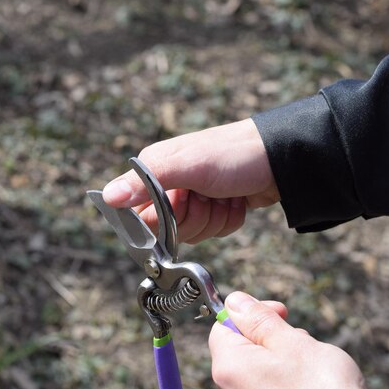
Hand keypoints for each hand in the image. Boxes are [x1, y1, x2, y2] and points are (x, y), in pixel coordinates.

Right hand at [102, 119, 279, 242]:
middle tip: (207, 195)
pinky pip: (214, 232)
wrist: (280, 158)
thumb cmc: (232, 154)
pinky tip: (235, 200)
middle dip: (194, 218)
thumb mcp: (188, 165)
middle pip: (168, 230)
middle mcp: (171, 185)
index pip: (141, 216)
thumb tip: (108, 196)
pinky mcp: (215, 208)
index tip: (182, 204)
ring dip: (215, 219)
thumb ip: (146, 181)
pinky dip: (229, 220)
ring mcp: (194, 198)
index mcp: (156, 171)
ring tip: (224, 194)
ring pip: (194, 234)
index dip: (162, 219)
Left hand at [209, 292, 370, 388]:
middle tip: (302, 341)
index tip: (280, 312)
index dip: (250, 314)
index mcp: (229, 368)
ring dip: (281, 361)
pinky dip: (285, 385)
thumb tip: (235, 301)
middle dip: (271, 338)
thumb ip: (258, 319)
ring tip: (311, 368)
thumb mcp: (292, 342)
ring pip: (258, 371)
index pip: (223, 327)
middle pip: (242, 350)